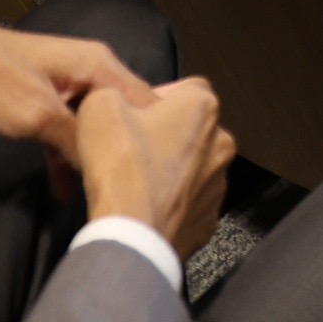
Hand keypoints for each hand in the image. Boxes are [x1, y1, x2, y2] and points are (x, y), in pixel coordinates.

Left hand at [0, 20, 198, 214]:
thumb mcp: (39, 117)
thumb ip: (78, 142)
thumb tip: (107, 169)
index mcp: (98, 65)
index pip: (146, 101)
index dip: (158, 135)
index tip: (163, 173)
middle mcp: (89, 72)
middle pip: (121, 117)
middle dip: (126, 151)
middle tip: (133, 190)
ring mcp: (65, 86)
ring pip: (93, 128)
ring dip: (92, 159)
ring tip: (101, 197)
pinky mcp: (43, 101)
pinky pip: (67, 132)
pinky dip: (67, 157)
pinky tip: (64, 191)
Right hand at [74, 76, 234, 255]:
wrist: (131, 233)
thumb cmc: (120, 162)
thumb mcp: (100, 105)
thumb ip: (116, 94)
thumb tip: (120, 106)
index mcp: (204, 108)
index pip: (187, 88)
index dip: (157, 97)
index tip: (133, 115)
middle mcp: (222, 145)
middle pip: (192, 131)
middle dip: (166, 137)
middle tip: (131, 150)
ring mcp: (219, 188)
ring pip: (194, 170)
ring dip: (172, 172)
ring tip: (137, 184)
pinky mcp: (208, 224)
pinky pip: (189, 206)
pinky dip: (172, 206)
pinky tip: (147, 209)